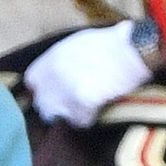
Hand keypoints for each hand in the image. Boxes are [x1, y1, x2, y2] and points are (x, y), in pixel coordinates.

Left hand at [23, 20, 152, 126]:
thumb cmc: (110, 45)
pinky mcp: (83, 101)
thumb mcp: (76, 44)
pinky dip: (87, 119)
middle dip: (55, 106)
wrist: (133, 49)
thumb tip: (50, 78)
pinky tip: (97, 109)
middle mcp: (55, 72)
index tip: (53, 94)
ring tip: (85, 108)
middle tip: (72, 105)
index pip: (31, 81)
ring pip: (57, 116)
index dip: (42, 90)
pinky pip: (79, 121)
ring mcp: (67, 88)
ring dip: (70, 115)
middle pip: (42, 103)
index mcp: (52, 56)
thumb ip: (59, 61)